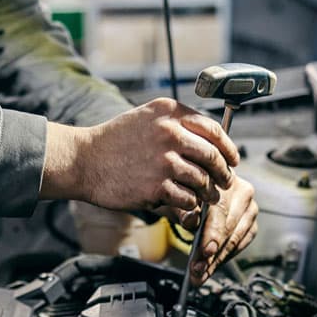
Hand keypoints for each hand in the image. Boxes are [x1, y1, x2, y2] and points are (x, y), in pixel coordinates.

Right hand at [40, 98, 239, 211]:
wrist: (83, 161)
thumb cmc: (113, 142)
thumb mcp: (145, 119)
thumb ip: (175, 124)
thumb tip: (209, 141)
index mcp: (169, 112)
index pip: (214, 129)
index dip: (228, 147)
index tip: (232, 159)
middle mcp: (170, 133)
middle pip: (213, 156)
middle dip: (224, 173)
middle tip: (225, 182)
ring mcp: (164, 161)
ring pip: (202, 180)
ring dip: (208, 192)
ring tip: (206, 197)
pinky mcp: (156, 187)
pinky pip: (187, 198)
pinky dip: (190, 204)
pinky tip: (186, 204)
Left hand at [180, 174, 257, 284]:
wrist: (195, 189)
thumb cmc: (186, 192)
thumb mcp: (178, 198)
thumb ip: (183, 209)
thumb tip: (190, 221)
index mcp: (223, 179)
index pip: (220, 210)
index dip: (213, 233)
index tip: (205, 252)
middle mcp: (242, 191)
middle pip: (229, 228)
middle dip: (211, 253)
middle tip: (197, 270)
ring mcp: (249, 208)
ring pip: (236, 239)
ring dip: (217, 260)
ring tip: (200, 273)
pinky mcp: (251, 223)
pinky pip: (240, 244)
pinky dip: (224, 257)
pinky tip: (211, 267)